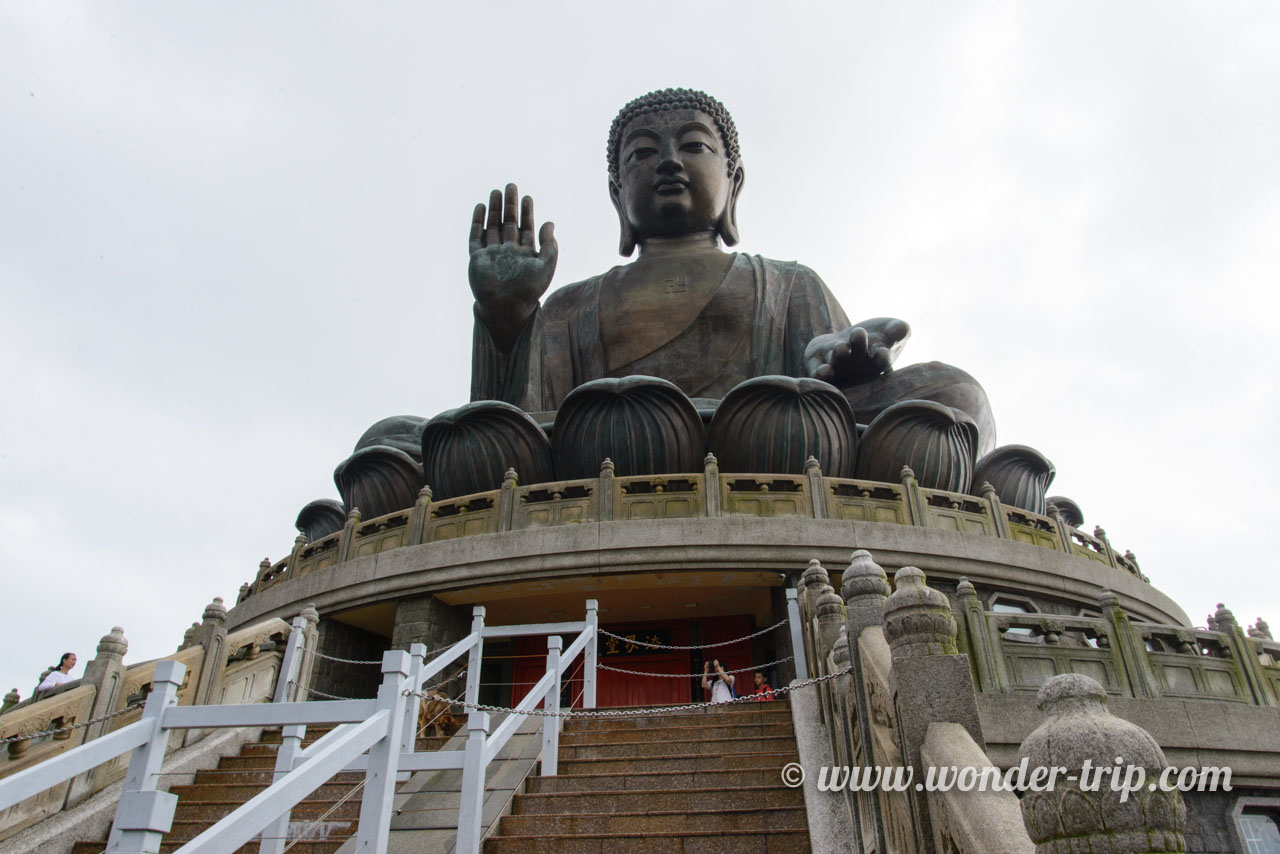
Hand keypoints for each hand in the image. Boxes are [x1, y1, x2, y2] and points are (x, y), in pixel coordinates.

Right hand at [468, 183, 557, 351]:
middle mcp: (508, 252)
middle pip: (508, 223)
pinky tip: (481, 208)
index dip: (527, 212)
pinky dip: (477, 222)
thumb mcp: (546, 266)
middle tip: (511, 186)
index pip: (526, 228)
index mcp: (524, 255)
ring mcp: (492, 255)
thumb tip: (550, 223)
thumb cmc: (529, 290)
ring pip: (492, 226)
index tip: (527, 197)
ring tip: (496, 191)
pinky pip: (476, 237)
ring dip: (494, 210)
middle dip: (510, 205)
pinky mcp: (477, 259)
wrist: (506, 308)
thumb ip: (550, 245)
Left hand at [804, 317, 910, 385]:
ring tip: (841, 347)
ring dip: (839, 355)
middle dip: (858, 346)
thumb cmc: (876, 337)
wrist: (849, 341)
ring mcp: (837, 368)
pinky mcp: (817, 366)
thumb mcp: (890, 329)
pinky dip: (820, 373)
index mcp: (877, 362)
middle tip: (858, 334)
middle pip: (857, 358)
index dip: (882, 357)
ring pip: (837, 363)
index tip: (882, 351)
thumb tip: (901, 329)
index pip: (882, 361)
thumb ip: (899, 330)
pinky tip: (823, 371)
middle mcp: (857, 368)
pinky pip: (817, 372)